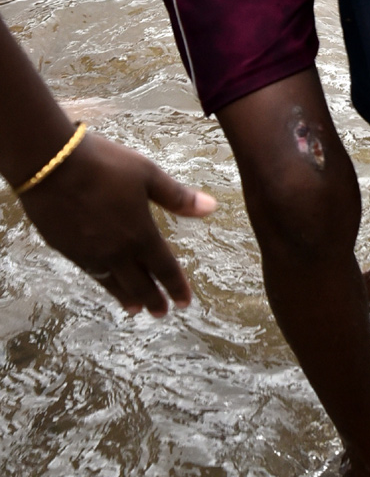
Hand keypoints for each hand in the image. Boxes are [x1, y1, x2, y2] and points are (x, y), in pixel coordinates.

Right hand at [18, 131, 216, 315]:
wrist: (49, 163)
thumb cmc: (103, 165)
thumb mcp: (148, 175)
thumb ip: (178, 197)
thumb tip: (212, 208)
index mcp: (140, 234)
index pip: (164, 268)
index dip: (177, 286)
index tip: (185, 302)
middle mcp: (116, 250)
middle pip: (139, 283)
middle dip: (153, 299)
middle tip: (162, 313)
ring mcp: (89, 252)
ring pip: (113, 282)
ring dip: (127, 296)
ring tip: (135, 308)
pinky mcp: (66, 248)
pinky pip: (90, 272)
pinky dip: (103, 282)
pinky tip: (105, 281)